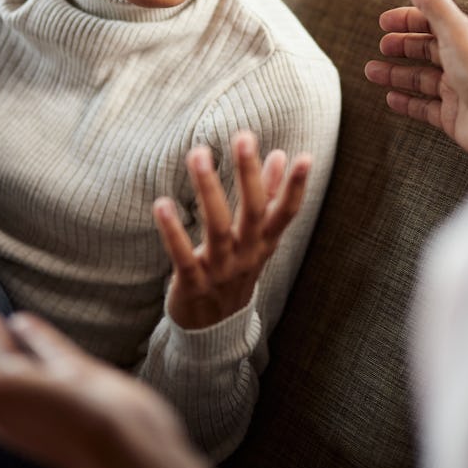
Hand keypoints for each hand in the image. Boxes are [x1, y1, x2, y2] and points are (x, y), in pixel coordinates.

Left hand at [154, 131, 311, 330]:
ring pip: (218, 229)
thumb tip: (279, 154)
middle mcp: (247, 255)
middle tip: (243, 137)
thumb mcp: (255, 239)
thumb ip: (268, 197)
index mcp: (264, 243)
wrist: (213, 330)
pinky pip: (182, 256)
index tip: (306, 158)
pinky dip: (173, 232)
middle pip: (254, 212)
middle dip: (249, 175)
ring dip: (208, 190)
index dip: (297, 188)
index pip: (286, 213)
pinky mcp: (192, 284)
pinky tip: (162, 204)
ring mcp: (221, 271)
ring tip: (198, 154)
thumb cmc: (235, 271)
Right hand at [364, 0, 467, 159]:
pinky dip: (407, 103)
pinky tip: (391, 99)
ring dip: (396, 74)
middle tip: (380, 47)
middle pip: (426, 50)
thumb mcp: (454, 31)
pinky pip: (425, 108)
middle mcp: (461, 62)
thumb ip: (432, 2)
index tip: (383, 22)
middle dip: (402, 46)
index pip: (431, 22)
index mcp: (463, 38)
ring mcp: (457, 90)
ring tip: (372, 72)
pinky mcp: (454, 117)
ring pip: (421, 79)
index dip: (407, 19)